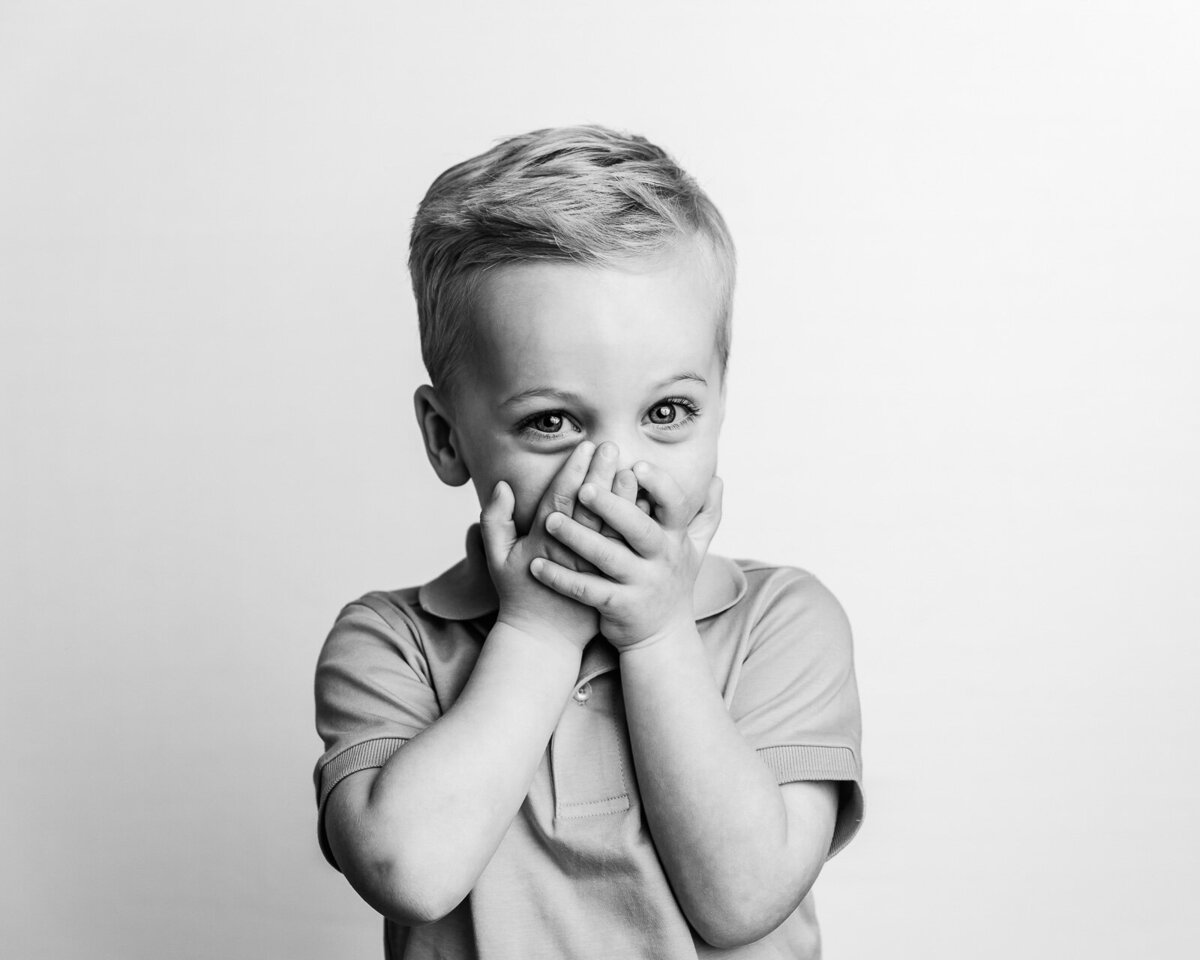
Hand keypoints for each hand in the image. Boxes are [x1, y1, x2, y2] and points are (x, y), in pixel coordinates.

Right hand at [480, 441, 622, 649]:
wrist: (544, 637)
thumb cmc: (519, 592)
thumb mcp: (497, 558)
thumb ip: (495, 520)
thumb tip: (501, 486)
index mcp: (541, 543)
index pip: (559, 500)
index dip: (573, 472)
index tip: (585, 447)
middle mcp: (570, 554)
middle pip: (589, 509)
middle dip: (601, 475)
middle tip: (613, 446)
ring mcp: (593, 570)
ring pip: (611, 529)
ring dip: (623, 499)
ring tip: (634, 470)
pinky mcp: (610, 582)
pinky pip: (626, 552)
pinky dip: (637, 530)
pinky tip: (648, 508)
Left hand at [531, 457, 723, 649]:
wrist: (663, 637)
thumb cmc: (673, 581)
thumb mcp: (696, 548)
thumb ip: (707, 513)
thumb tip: (719, 478)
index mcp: (675, 538)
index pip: (673, 506)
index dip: (658, 486)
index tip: (635, 466)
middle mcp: (661, 559)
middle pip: (638, 529)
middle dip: (611, 506)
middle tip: (584, 488)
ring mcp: (640, 584)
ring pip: (606, 558)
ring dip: (577, 538)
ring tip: (550, 521)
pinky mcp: (619, 607)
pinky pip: (587, 590)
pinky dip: (561, 578)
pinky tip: (536, 565)